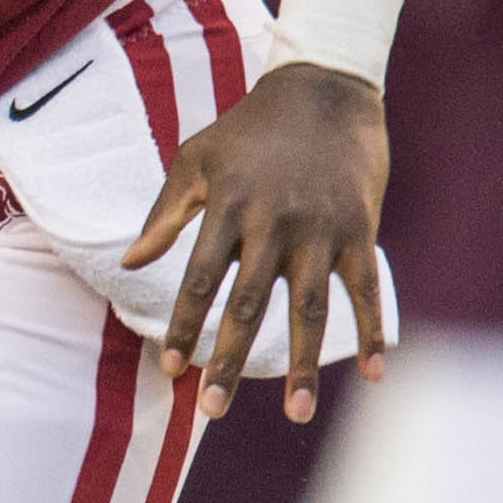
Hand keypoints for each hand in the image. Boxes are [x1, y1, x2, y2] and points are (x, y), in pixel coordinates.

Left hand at [121, 60, 389, 419]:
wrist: (326, 89)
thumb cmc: (249, 128)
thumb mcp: (195, 159)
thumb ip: (165, 215)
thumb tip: (131, 264)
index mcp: (228, 207)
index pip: (199, 280)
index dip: (183, 326)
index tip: (168, 368)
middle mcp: (274, 223)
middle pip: (247, 305)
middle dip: (229, 360)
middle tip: (211, 410)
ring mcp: (321, 229)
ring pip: (310, 308)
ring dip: (302, 364)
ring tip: (294, 413)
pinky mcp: (361, 230)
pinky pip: (366, 290)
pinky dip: (370, 333)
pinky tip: (371, 377)